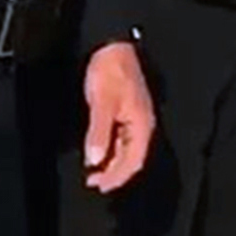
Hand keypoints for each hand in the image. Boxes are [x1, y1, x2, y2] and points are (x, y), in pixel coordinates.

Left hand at [80, 41, 153, 193]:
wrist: (114, 48)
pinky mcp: (127, 115)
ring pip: (127, 151)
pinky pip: (122, 141)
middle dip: (115, 174)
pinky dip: (110, 151)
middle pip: (133, 159)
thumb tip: (95, 161)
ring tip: (93, 173)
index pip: (135, 160)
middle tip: (94, 184)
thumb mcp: (102, 103)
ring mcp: (135, 121)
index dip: (120, 176)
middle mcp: (143, 126)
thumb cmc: (110, 72)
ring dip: (112, 164)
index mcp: (142, 125)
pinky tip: (98, 154)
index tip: (101, 186)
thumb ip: (99, 133)